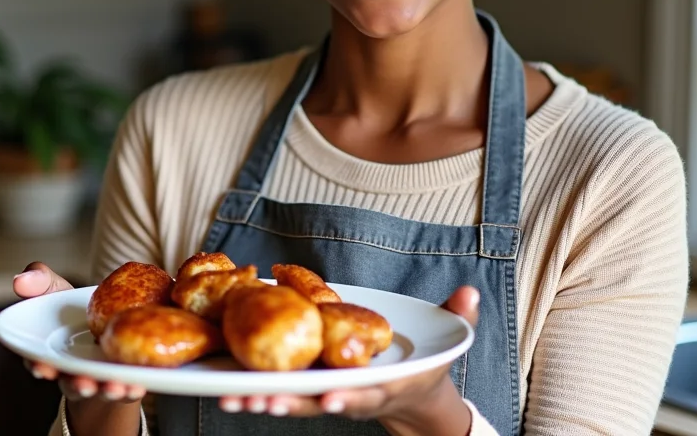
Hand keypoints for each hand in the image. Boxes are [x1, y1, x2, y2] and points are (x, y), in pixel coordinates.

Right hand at [13, 262, 144, 435]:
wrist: (110, 323)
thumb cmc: (76, 310)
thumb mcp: (57, 290)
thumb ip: (39, 282)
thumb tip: (19, 280)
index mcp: (51, 353)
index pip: (38, 363)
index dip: (38, 366)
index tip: (40, 367)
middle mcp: (73, 372)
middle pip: (70, 383)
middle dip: (75, 385)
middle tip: (82, 383)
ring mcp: (98, 380)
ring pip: (99, 390)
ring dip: (106, 390)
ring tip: (113, 386)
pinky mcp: (124, 383)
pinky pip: (127, 390)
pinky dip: (131, 389)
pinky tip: (136, 384)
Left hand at [217, 286, 479, 435]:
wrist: (411, 395)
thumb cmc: (427, 363)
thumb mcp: (446, 341)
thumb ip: (456, 316)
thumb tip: (470, 291)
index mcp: (385, 386)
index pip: (367, 395)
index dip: (350, 398)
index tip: (333, 399)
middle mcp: (352, 395)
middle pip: (319, 404)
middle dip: (291, 404)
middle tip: (262, 401)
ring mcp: (328, 394)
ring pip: (292, 401)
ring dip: (261, 401)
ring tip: (231, 398)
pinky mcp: (309, 388)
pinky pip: (280, 391)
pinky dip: (255, 392)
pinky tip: (225, 388)